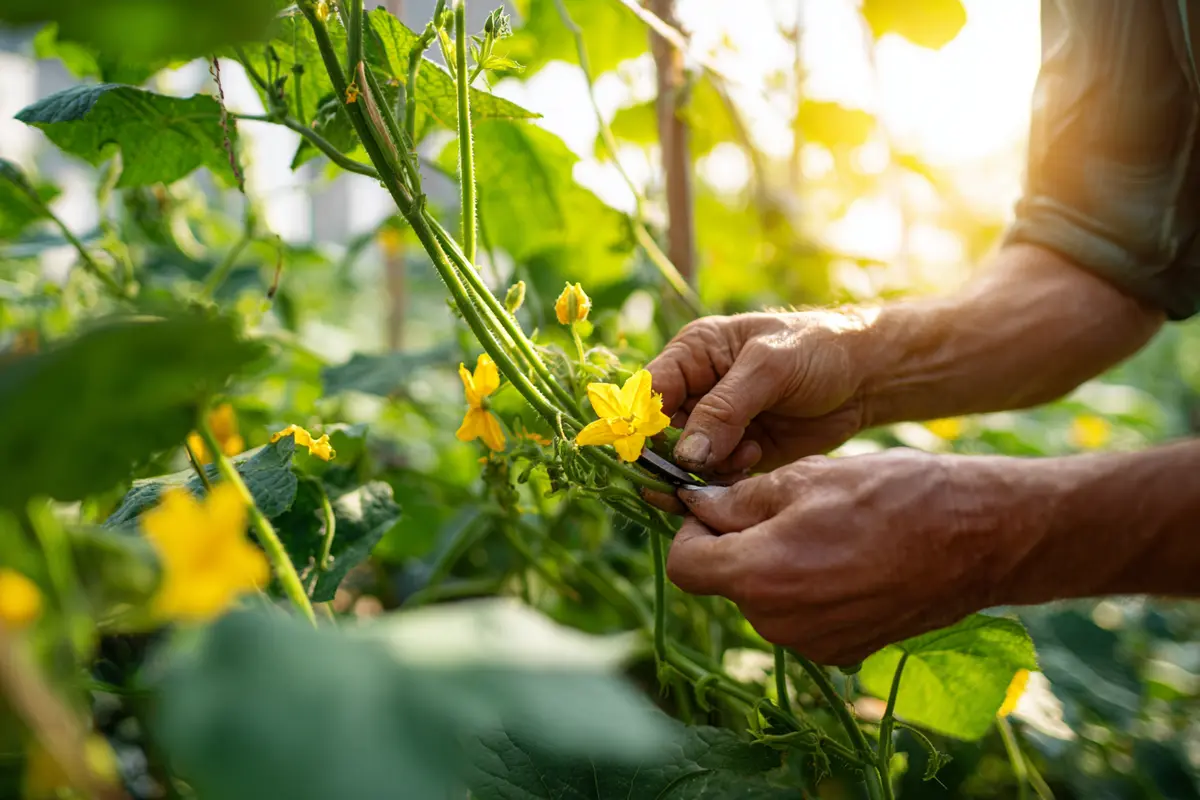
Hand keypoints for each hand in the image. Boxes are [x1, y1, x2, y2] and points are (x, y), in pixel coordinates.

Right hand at [646, 311, 876, 476]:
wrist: (868, 377)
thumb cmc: (818, 350)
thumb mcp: (770, 367)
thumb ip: (725, 409)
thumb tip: (684, 456)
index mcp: (692, 354)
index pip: (649, 393)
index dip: (642, 424)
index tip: (654, 452)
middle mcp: (696, 391)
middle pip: (660, 435)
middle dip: (677, 455)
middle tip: (704, 465)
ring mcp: (716, 426)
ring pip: (684, 463)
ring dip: (706, 468)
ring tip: (746, 453)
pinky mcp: (738, 455)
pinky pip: (713, 478)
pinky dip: (725, 480)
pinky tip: (753, 461)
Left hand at [665, 449, 1043, 664]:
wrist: (979, 538)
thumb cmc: (894, 495)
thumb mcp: (805, 478)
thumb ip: (737, 499)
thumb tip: (695, 504)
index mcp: (760, 575)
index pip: (683, 566)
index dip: (690, 531)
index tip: (714, 506)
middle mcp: (779, 622)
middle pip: (723, 582)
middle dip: (736, 543)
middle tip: (781, 506)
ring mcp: (811, 643)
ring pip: (761, 598)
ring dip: (772, 563)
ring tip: (824, 528)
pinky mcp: (841, 651)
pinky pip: (798, 616)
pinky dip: (805, 587)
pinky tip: (846, 556)